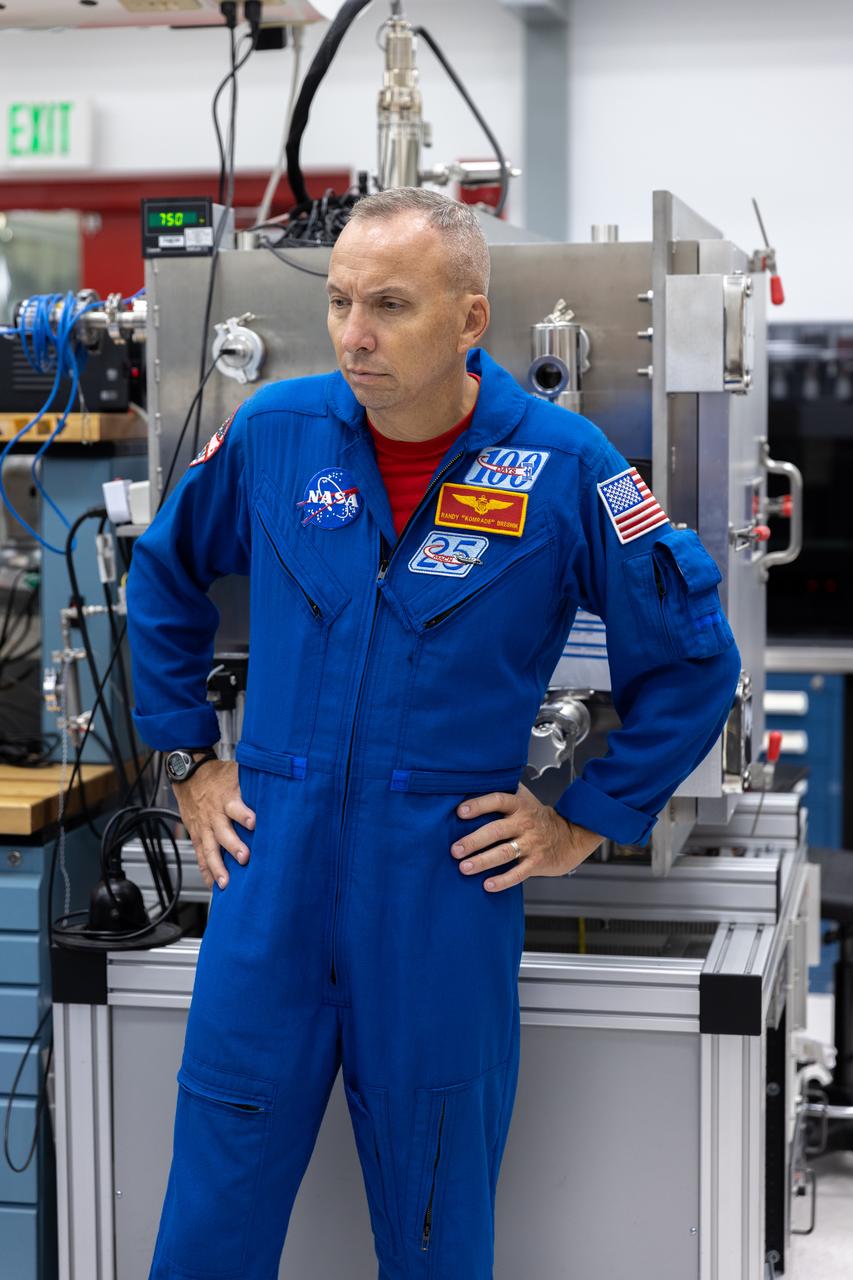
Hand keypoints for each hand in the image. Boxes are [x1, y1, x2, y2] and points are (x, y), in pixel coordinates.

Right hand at [172, 760, 255, 890]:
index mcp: (226, 798)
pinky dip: (206, 871)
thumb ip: (255, 781)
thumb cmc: (218, 776)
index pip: (236, 806)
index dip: (244, 815)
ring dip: (217, 867)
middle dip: (233, 846)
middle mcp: (214, 815)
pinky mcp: (197, 835)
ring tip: (226, 882)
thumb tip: (282, 784)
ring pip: (209, 849)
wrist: (188, 775)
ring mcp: (204, 827)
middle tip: (245, 858)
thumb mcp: (236, 773)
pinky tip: (212, 885)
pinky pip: (200, 855)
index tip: (254, 823)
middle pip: (223, 832)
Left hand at [450, 781, 602, 892]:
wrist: (571, 836)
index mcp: (519, 805)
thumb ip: (504, 793)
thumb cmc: (539, 818)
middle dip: (474, 840)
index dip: (479, 805)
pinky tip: (488, 885)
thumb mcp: (525, 800)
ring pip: (504, 853)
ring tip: (464, 868)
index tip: (460, 812)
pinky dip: (503, 880)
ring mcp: (531, 843)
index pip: (497, 800)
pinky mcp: (537, 862)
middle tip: (455, 850)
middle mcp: (524, 823)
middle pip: (496, 830)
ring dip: (483, 861)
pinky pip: (519, 873)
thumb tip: (471, 785)